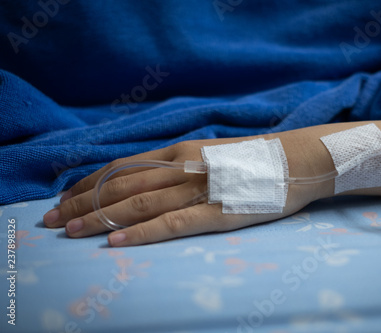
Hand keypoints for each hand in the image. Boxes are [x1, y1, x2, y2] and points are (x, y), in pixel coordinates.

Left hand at [43, 134, 326, 246]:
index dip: (89, 182)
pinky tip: (115, 242)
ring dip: (100, 217)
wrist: (296, 160)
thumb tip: (146, 178)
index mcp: (180, 151)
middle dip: (82, 202)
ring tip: (69, 231)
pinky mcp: (218, 213)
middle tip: (51, 219)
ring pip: (139, 204)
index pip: (122, 166)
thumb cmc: (253, 160)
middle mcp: (183, 167)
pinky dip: (141, 233)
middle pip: (121, 185)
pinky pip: (172, 223)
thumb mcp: (209, 153)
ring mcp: (199, 189)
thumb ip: (179, 164)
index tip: (64, 196)